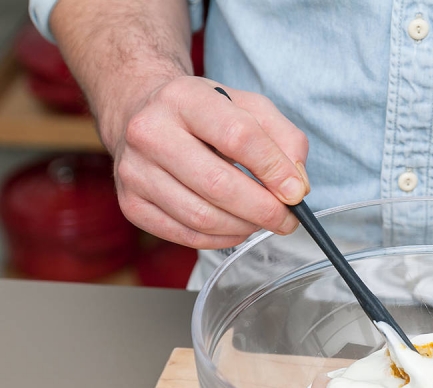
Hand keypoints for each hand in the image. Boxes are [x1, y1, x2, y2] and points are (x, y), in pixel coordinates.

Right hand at [108, 76, 308, 247]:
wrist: (141, 115)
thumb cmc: (204, 114)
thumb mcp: (250, 108)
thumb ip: (285, 140)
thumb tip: (297, 186)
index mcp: (184, 98)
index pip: (238, 136)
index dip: (274, 169)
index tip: (296, 192)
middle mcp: (150, 132)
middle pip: (218, 185)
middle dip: (263, 210)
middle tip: (287, 219)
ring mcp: (134, 171)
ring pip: (202, 217)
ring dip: (244, 227)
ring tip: (261, 221)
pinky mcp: (131, 204)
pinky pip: (186, 236)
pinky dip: (221, 239)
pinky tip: (236, 228)